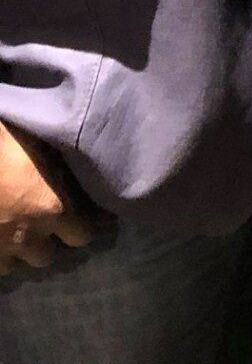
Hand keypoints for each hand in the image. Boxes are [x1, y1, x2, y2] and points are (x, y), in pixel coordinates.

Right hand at [0, 122, 90, 274]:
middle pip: (46, 257)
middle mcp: (26, 236)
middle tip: (41, 223)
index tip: (80, 216)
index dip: (82, 224)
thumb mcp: (40, 146)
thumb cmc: (7, 141)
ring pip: (13, 266)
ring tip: (13, 231)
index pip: (83, 235)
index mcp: (52, 207)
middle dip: (46, 241)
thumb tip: (87, 173)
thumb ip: (63, 168)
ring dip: (17, 252)